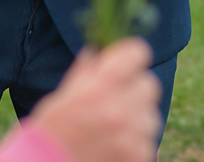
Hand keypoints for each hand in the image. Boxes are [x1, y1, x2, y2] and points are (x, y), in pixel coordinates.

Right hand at [30, 38, 161, 161]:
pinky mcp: (138, 158)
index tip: (125, 62)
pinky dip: (136, 142)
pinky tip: (116, 145)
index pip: (137, 53)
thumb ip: (85, 72)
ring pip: (151, 115)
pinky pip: (148, 141)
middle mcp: (120, 110)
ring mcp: (132, 137)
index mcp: (99, 87)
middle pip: (149, 84)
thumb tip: (96, 52)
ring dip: (138, 117)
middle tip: (118, 97)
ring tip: (115, 126)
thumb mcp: (64, 95)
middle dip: (136, 87)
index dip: (131, 55)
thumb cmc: (52, 130)